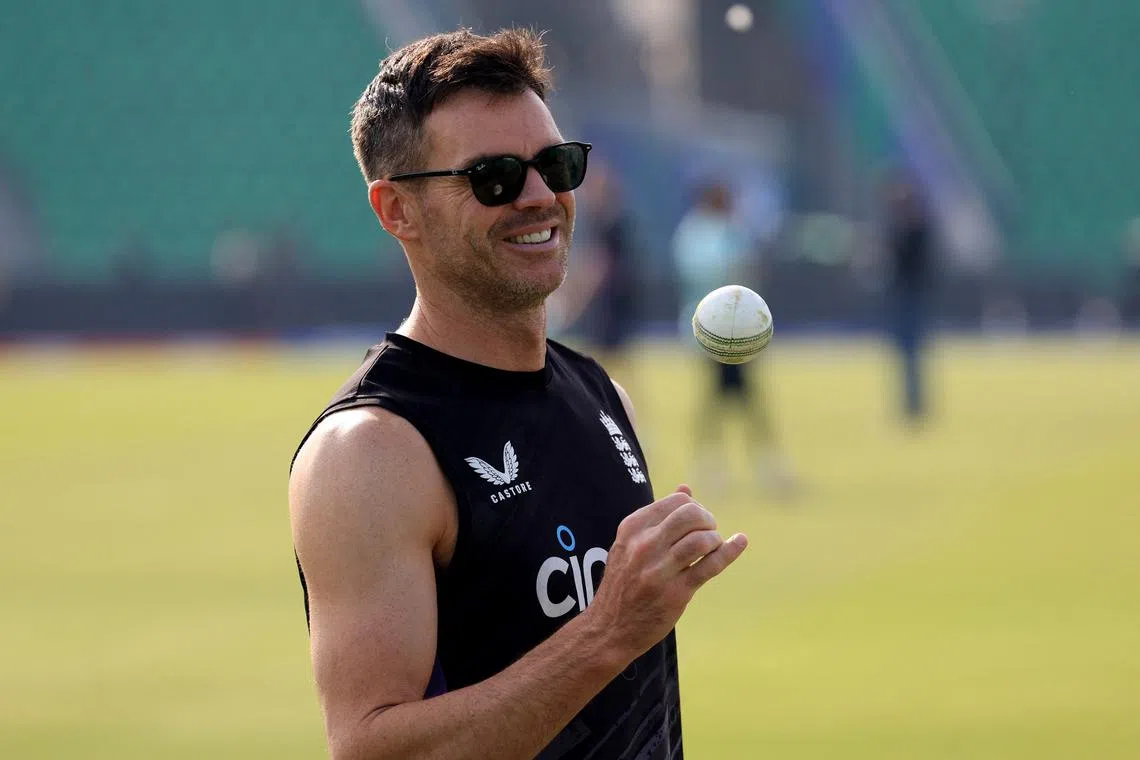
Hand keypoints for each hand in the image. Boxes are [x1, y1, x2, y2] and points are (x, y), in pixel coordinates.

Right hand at [585, 485, 747, 660]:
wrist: (609, 628)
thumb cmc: (624, 582)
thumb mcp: (630, 543)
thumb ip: (658, 517)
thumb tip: (686, 488)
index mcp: (632, 528)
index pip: (677, 501)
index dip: (694, 507)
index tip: (696, 522)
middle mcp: (644, 546)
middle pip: (691, 515)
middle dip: (708, 520)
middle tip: (708, 533)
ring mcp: (659, 570)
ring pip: (702, 539)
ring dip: (715, 540)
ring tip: (712, 547)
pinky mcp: (676, 593)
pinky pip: (710, 565)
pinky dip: (731, 550)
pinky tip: (740, 542)